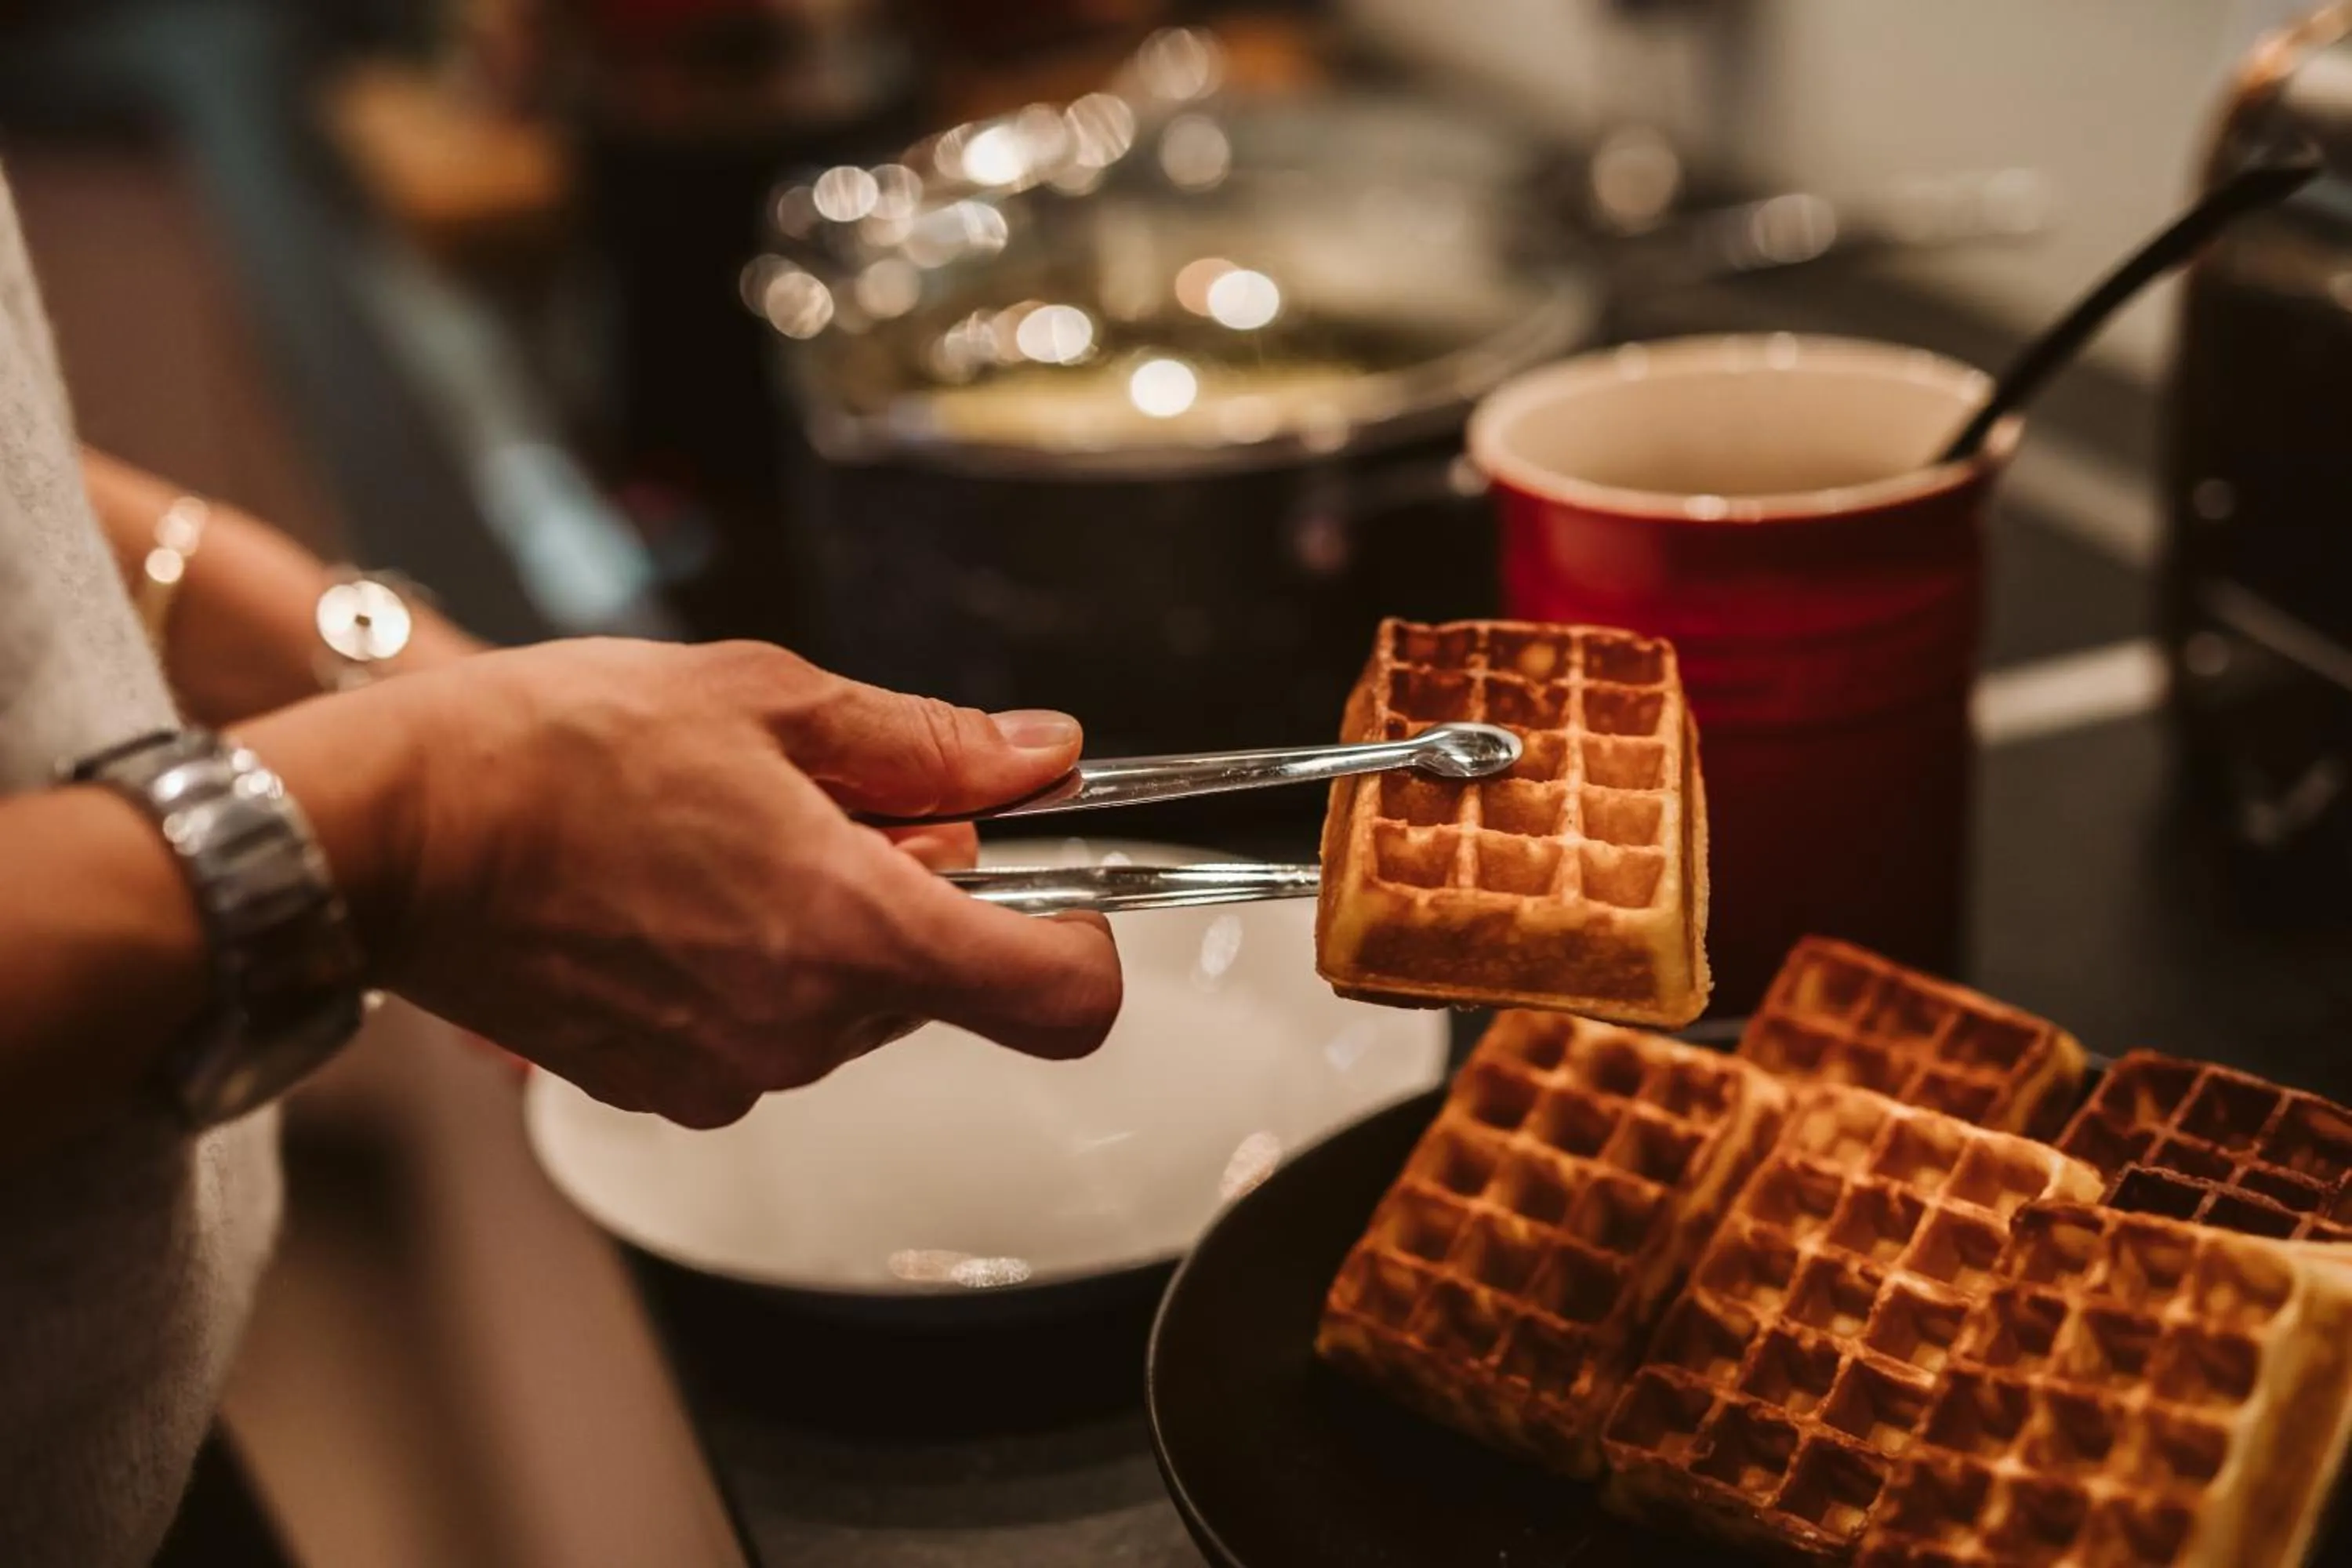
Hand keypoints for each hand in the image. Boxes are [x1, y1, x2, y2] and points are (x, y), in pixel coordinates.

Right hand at [244, 640, 1120, 1127]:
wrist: (383, 835)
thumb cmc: (555, 749)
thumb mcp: (768, 700)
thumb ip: (929, 746)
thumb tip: (1042, 758)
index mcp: (853, 931)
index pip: (1062, 998)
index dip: (1084, 938)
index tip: (1056, 882)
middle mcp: (806, 1029)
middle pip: (947, 980)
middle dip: (919, 894)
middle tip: (822, 804)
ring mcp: (732, 1074)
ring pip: (855, 1003)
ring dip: (829, 924)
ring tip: (723, 839)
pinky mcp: (666, 1090)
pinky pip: (768, 1032)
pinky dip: (755, 968)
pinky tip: (675, 894)